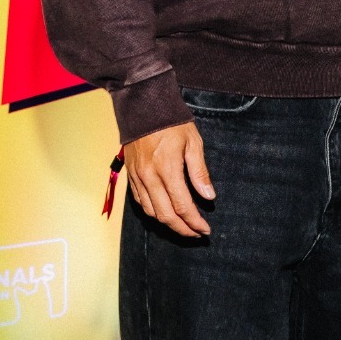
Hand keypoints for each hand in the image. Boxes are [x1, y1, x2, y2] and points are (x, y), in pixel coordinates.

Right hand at [124, 121, 214, 237]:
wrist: (143, 106)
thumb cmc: (172, 121)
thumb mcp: (193, 141)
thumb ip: (200, 172)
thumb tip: (209, 196)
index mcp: (167, 168)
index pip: (182, 205)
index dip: (195, 221)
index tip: (206, 230)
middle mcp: (150, 177)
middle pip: (166, 215)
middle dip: (183, 229)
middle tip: (197, 233)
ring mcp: (137, 177)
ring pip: (151, 212)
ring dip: (168, 224)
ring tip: (184, 226)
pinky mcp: (130, 176)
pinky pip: (140, 202)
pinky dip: (153, 213)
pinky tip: (164, 213)